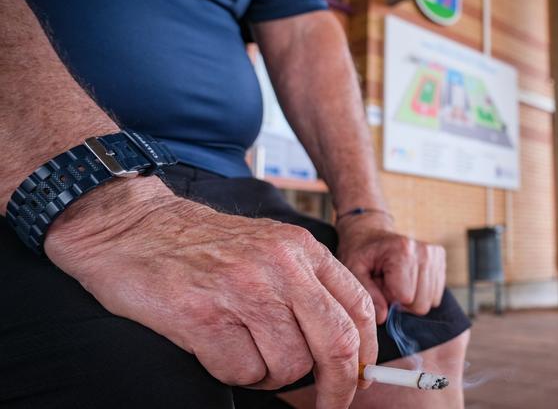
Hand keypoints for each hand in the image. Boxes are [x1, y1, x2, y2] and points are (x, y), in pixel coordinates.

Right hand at [44, 178, 376, 408]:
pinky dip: (233, 372)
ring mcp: (243, 290)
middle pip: (336, 343)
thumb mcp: (270, 247)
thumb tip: (347, 345)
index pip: (358, 308)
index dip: (366, 353)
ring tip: (244, 351)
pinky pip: (242, 373)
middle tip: (329, 404)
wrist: (131, 228)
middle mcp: (280, 266)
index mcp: (302, 249)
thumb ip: (308, 285)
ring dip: (270, 375)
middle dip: (339, 386)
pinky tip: (215, 346)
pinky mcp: (203, 316)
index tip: (360, 378)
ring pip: (288, 366)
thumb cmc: (202, 246)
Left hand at [337, 214, 445, 323]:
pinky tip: (407, 278)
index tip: (379, 285)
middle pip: (421, 304)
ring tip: (396, 280)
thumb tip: (383, 318)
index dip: (390, 299)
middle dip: (402, 302)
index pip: (406, 298)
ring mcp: (435, 254)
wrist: (371, 233)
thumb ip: (368, 294)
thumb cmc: (361, 253)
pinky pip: (436, 295)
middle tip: (387, 285)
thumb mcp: (354, 271)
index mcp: (403, 251)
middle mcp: (424, 251)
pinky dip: (421, 292)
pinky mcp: (440, 258)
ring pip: (430, 302)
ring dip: (411, 297)